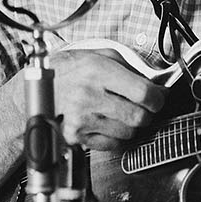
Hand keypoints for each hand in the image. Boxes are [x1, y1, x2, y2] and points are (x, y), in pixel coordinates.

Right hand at [47, 46, 166, 150]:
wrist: (42, 87)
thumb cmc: (73, 69)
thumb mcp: (102, 56)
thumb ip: (132, 69)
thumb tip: (157, 87)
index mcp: (97, 71)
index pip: (142, 93)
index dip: (158, 98)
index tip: (158, 98)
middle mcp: (88, 95)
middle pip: (138, 117)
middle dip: (147, 113)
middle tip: (142, 106)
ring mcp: (81, 119)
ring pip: (128, 133)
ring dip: (130, 125)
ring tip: (119, 112)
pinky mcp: (76, 136)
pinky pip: (112, 145)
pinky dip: (116, 136)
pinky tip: (107, 122)